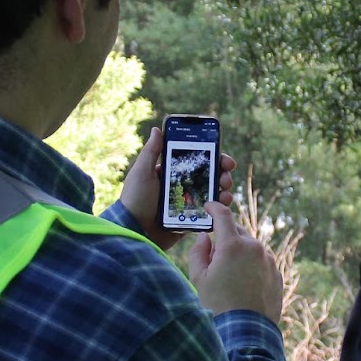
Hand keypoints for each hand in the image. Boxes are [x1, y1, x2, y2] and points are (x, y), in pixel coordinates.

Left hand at [118, 126, 237, 251]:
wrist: (135, 231)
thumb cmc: (135, 200)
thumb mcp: (141, 173)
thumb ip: (151, 152)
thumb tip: (157, 129)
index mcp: (172, 173)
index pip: (197, 161)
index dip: (213, 157)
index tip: (224, 158)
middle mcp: (183, 187)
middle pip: (210, 177)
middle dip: (223, 175)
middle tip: (226, 177)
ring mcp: (188, 204)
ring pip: (213, 195)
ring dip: (224, 192)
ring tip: (225, 194)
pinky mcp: (191, 221)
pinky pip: (209, 214)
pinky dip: (218, 211)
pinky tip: (221, 207)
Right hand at [188, 202, 282, 320]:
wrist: (246, 331)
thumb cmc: (218, 305)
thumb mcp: (199, 278)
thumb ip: (199, 252)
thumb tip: (205, 237)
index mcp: (232, 245)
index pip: (223, 215)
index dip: (214, 208)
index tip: (208, 207)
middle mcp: (253, 247)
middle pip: (237, 232)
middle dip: (225, 238)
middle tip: (215, 258)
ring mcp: (268, 260)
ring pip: (250, 247)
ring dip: (240, 253)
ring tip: (230, 277)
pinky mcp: (276, 273)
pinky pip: (261, 261)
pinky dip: (252, 265)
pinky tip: (243, 284)